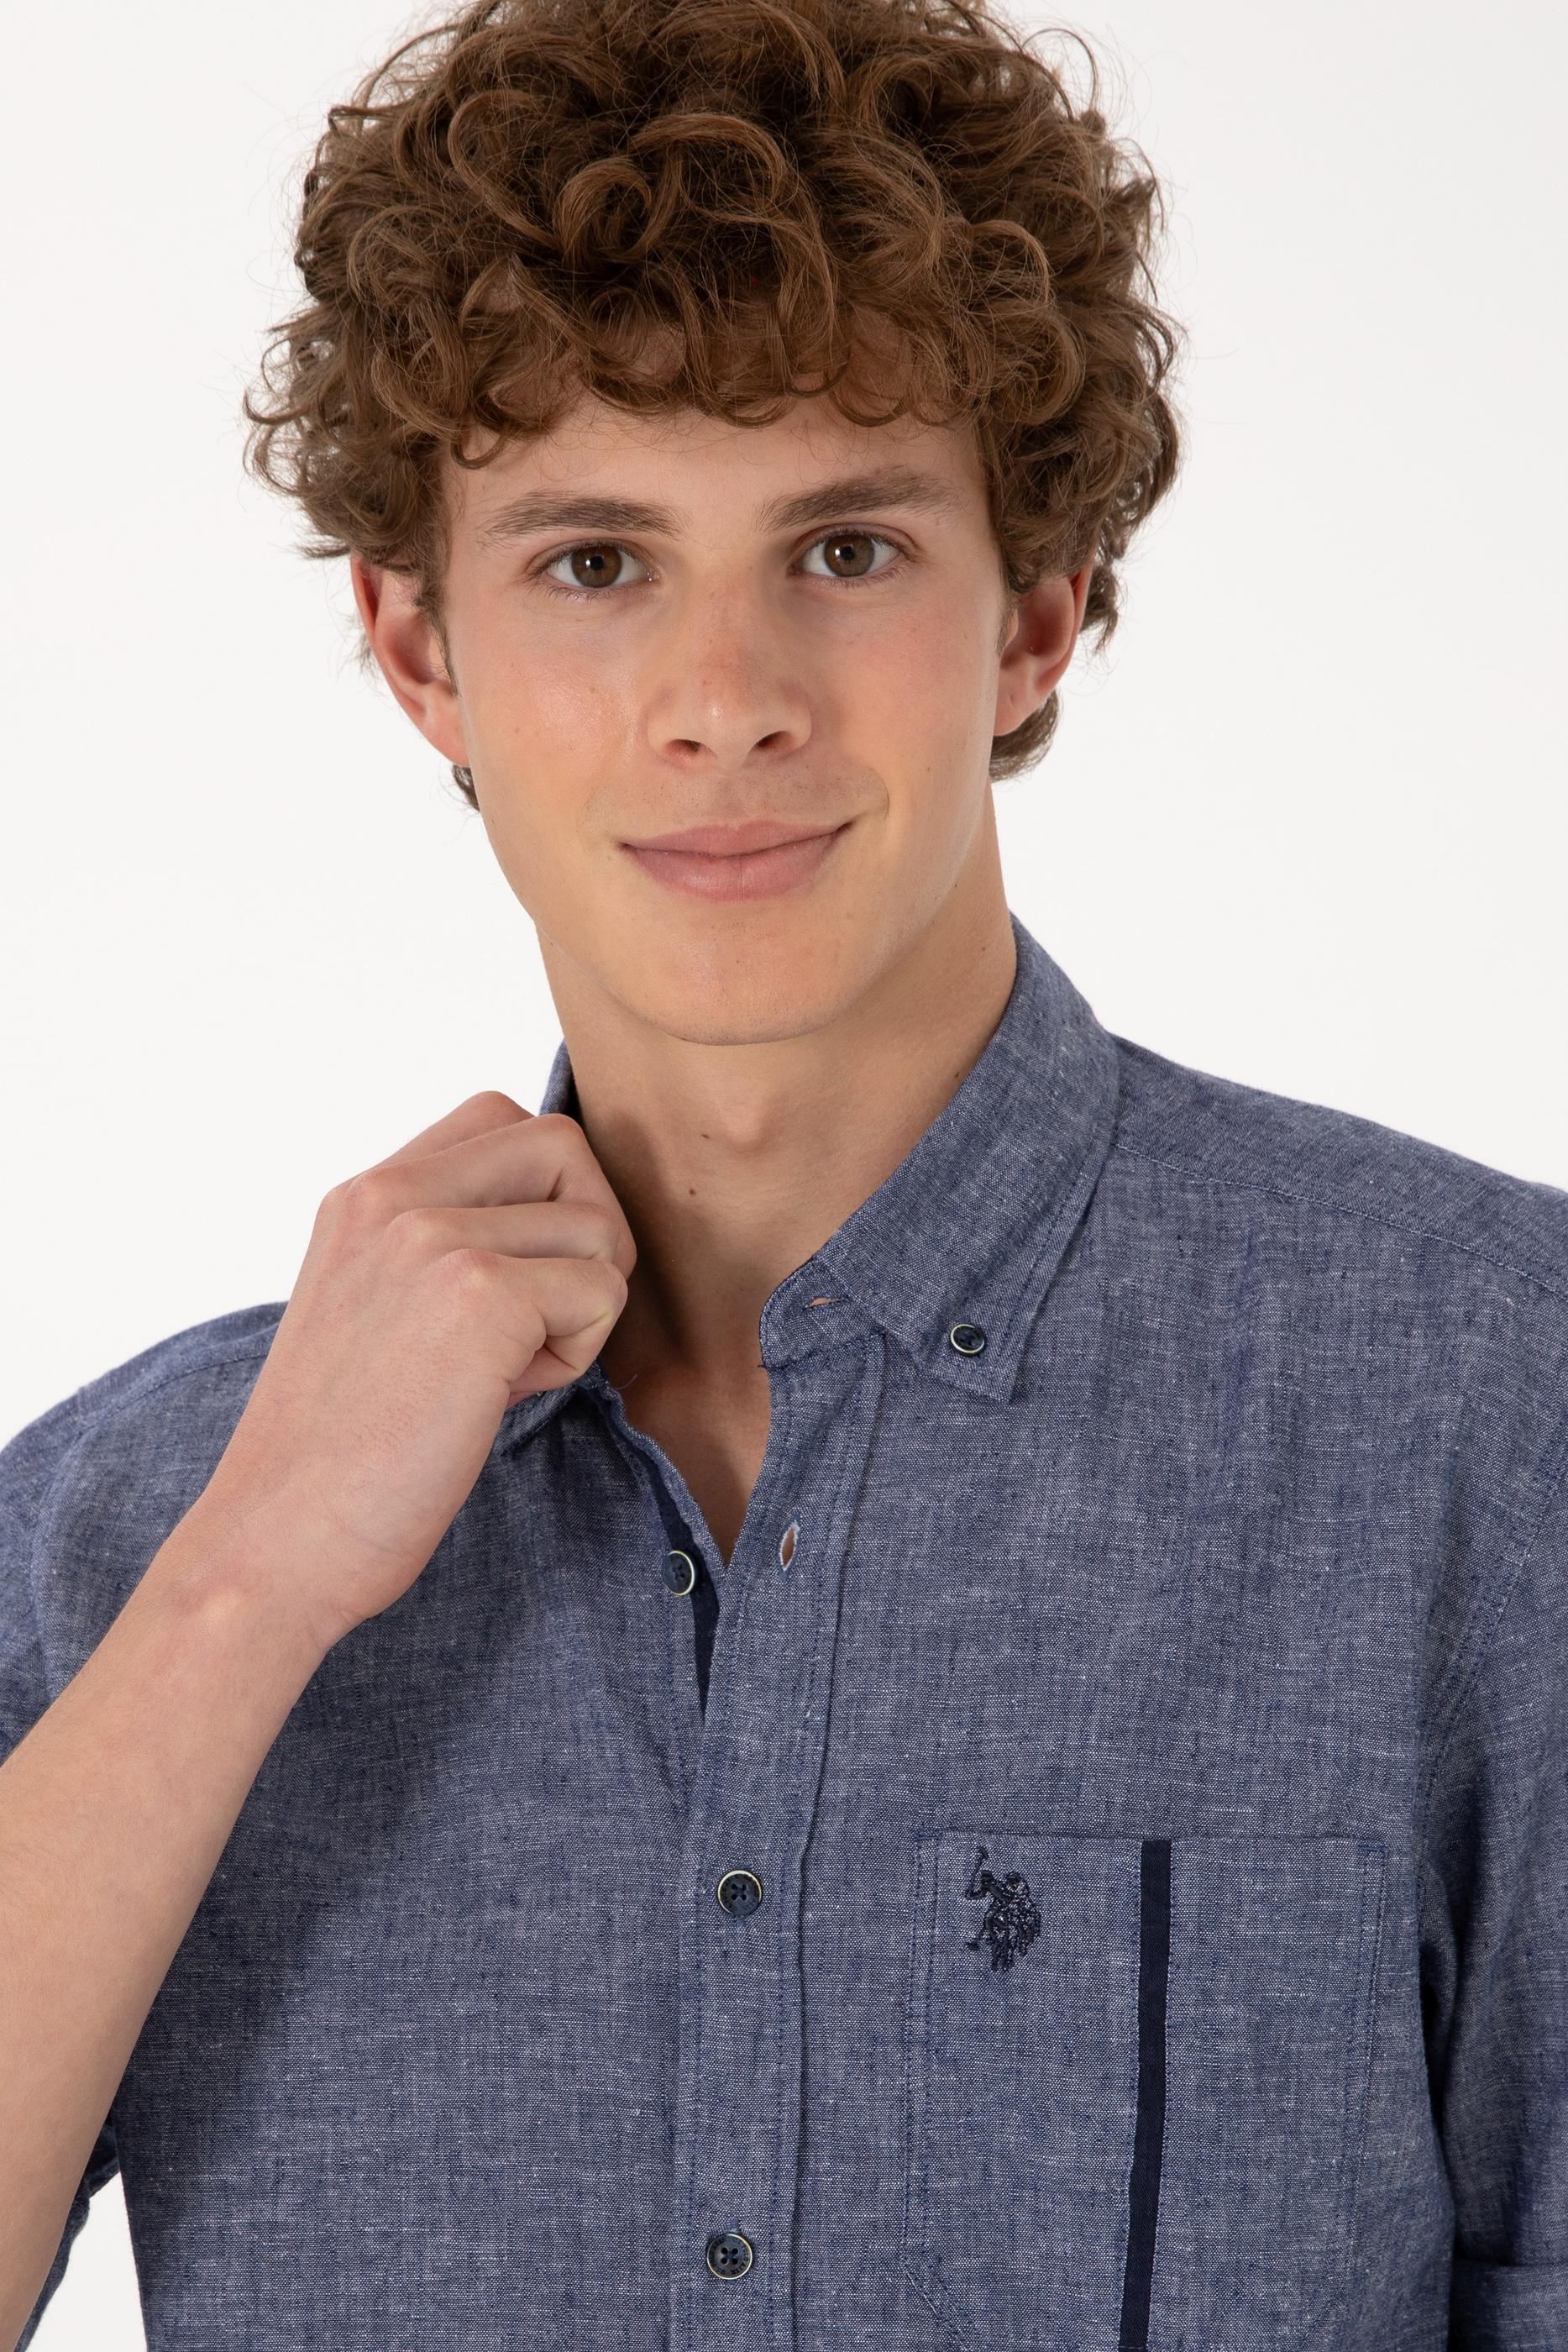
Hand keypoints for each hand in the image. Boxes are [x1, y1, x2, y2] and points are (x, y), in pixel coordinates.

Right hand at [194, 1092, 634, 1653]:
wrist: (277, 1541)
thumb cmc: (340, 1452)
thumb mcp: (374, 1309)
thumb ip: (445, 1246)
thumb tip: (574, 1223)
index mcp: (363, 1195)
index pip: (500, 1117)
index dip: (543, 1192)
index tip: (514, 1282)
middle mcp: (392, 1194)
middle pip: (565, 1146)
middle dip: (588, 1233)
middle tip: (541, 1322)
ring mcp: (433, 1237)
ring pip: (599, 1228)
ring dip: (581, 1309)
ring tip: (503, 1372)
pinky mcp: (480, 1294)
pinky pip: (603, 1290)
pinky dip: (577, 1355)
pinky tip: (504, 1398)